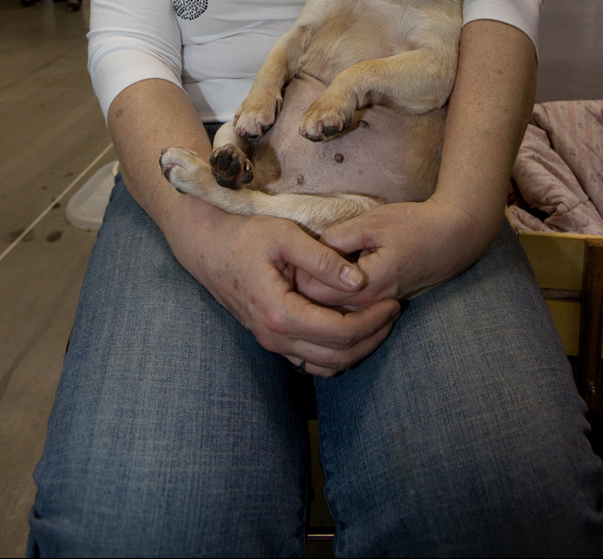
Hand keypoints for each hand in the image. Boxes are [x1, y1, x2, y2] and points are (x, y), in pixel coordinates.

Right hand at [167, 201, 400, 377]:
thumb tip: (358, 281)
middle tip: (394, 312)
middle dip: (372, 337)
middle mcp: (275, 337)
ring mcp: (272, 343)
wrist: (208, 247)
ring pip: (326, 366)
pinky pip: (311, 361)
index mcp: (281, 313)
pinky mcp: (272, 340)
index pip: (340, 333)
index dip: (373, 321)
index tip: (393, 302)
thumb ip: (323, 259)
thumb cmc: (245, 236)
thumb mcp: (285, 236)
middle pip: (338, 357)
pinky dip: (337, 353)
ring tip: (379, 321)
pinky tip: (352, 327)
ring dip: (357, 349)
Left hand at [309, 197, 491, 307]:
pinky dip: (337, 296)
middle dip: (304, 287)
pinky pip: (351, 309)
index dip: (298, 273)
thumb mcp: (373, 223)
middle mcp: (370, 306)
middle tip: (293, 262)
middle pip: (321, 308)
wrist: (454, 239)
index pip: (314, 294)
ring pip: (335, 311)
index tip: (290, 255)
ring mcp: (378, 309)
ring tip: (308, 267)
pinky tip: (332, 275)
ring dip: (320, 293)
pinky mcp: (384, 306)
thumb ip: (338, 238)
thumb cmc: (415, 226)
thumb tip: (312, 249)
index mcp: (365, 286)